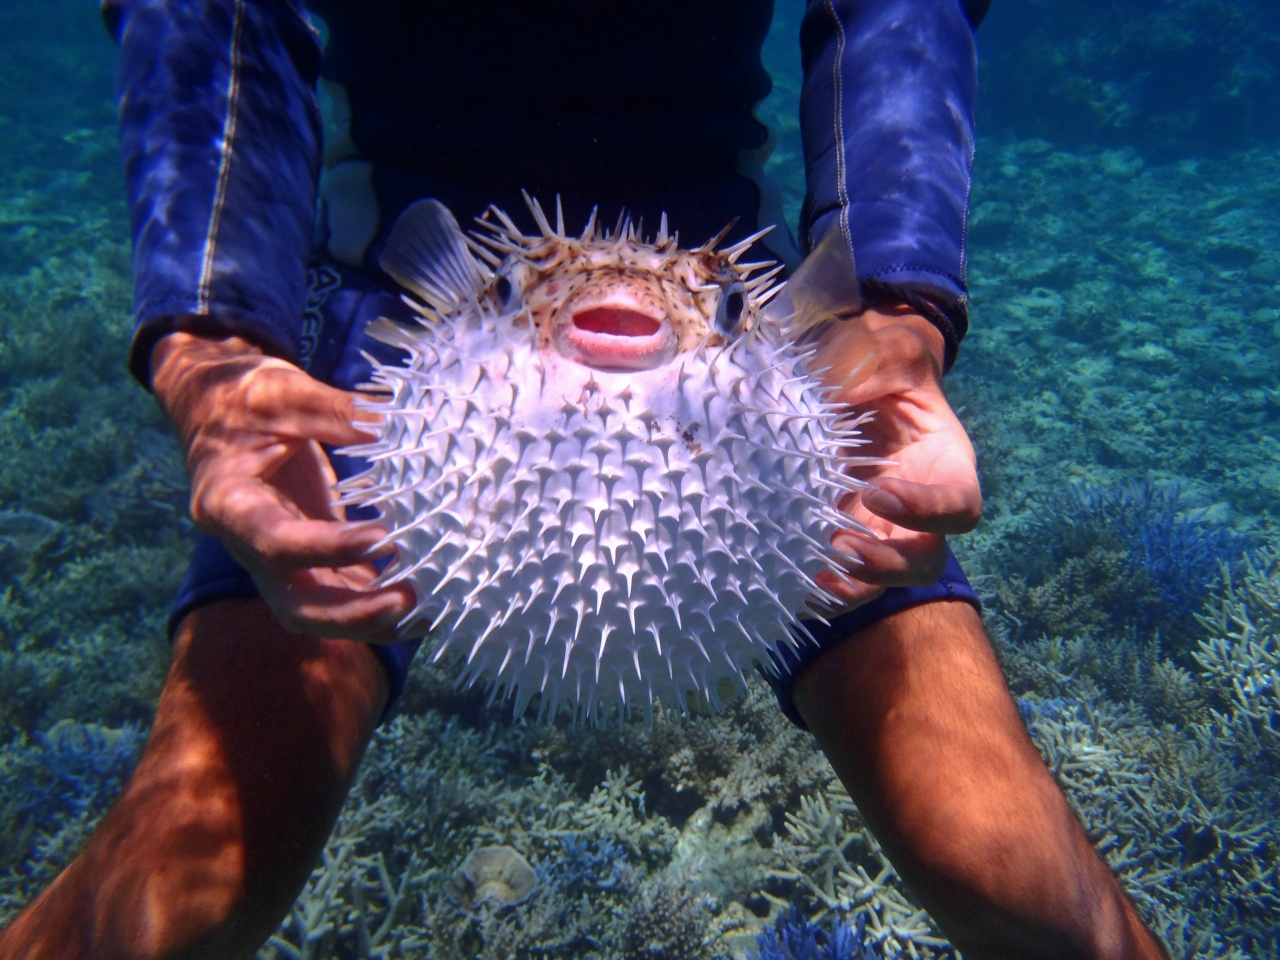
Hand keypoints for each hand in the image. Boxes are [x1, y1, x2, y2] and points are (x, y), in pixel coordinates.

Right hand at [151, 332, 414, 640]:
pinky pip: (341, 590)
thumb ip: (340, 412)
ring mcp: (277, 559)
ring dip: (373, 618)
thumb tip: (403, 424)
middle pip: (294, 605)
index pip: (275, 542)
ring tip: (430, 611)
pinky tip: (424, 600)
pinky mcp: (306, 555)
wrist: (213, 405)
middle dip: (352, 614)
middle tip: (409, 602)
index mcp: (227, 503)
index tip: (383, 538)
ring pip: (320, 611)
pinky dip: (379, 600)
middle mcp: (247, 545)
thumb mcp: (285, 393)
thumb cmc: (242, 395)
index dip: (327, 549)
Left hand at [812, 308, 982, 609]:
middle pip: (924, 561)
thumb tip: (835, 388)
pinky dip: (812, 587)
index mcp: (944, 465)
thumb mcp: (886, 351)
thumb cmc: (881, 362)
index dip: (929, 511)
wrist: (849, 373)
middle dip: (888, 565)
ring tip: (812, 576)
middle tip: (844, 548)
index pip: (960, 506)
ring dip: (848, 588)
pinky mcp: (836, 534)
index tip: (881, 493)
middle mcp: (917, 510)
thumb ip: (870, 363)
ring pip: (877, 581)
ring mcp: (876, 528)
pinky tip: (781, 580)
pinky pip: (834, 576)